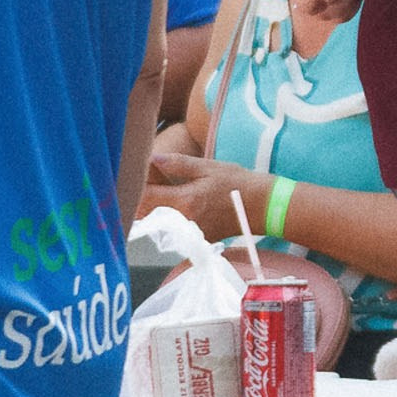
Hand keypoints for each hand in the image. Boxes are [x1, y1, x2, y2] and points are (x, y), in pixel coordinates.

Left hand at [140, 152, 261, 239]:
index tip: (133, 174)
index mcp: (184, 201)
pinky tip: (174, 203)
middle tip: (143, 181)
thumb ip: (178, 164)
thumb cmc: (237, 184)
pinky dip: (165, 217)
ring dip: (150, 208)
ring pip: (156, 223)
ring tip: (158, 190)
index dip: (134, 185)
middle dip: (139, 198)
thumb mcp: (208, 167)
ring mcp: (189, 234)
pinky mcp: (196, 239)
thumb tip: (152, 158)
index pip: (144, 197)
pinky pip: (171, 229)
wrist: (263, 208)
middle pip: (144, 214)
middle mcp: (183, 222)